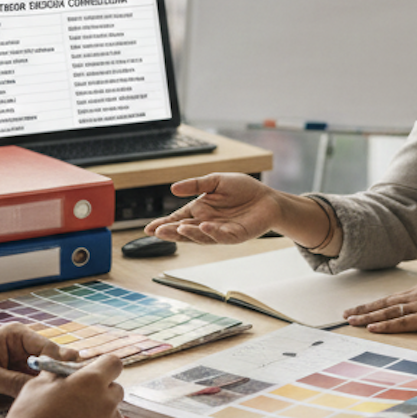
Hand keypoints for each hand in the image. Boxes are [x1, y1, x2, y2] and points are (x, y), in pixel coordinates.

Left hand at [0, 323, 79, 404]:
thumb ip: (12, 382)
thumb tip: (38, 392)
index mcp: (17, 337)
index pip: (47, 349)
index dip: (59, 364)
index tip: (69, 381)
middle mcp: (23, 350)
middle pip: (51, 364)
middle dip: (60, 377)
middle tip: (73, 393)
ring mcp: (21, 366)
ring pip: (44, 378)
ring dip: (51, 389)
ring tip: (66, 402)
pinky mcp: (16, 381)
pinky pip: (33, 389)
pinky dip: (40, 396)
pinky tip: (49, 406)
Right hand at [0, 354, 124, 417]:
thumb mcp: (37, 385)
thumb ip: (56, 373)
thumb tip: (61, 366)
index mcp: (91, 382)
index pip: (113, 363)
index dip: (103, 366)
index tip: (91, 372)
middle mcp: (106, 403)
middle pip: (116, 390)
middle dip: (102, 390)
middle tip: (78, 397)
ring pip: (112, 414)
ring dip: (100, 413)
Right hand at [143, 173, 280, 243]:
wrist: (267, 198)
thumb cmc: (242, 189)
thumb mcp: (216, 181)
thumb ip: (195, 184)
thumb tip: (173, 188)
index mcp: (199, 210)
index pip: (177, 219)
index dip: (164, 224)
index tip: (149, 229)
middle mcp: (207, 223)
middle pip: (184, 231)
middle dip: (171, 232)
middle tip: (157, 231)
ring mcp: (220, 231)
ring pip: (201, 236)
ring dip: (189, 233)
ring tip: (178, 228)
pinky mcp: (235, 235)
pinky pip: (222, 236)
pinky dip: (212, 232)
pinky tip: (204, 226)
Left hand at [342, 282, 416, 332]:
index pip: (391, 298)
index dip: (374, 304)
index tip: (360, 307)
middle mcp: (416, 296)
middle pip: (384, 304)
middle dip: (364, 309)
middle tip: (346, 314)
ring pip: (387, 313)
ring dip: (368, 317)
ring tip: (352, 322)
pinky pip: (400, 323)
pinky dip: (384, 326)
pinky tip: (372, 328)